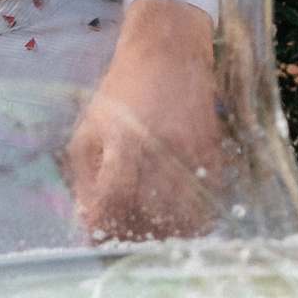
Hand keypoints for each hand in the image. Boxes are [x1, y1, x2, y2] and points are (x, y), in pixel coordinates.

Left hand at [63, 0, 221, 241]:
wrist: (169, 52)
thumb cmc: (121, 92)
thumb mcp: (88, 127)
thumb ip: (85, 176)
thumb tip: (88, 222)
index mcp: (122, 142)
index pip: (113, 201)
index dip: (107, 228)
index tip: (103, 241)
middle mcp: (158, 149)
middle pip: (151, 215)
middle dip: (138, 236)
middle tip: (130, 244)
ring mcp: (190, 152)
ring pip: (184, 213)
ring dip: (169, 233)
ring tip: (155, 238)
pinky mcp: (212, 153)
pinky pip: (207, 200)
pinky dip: (196, 219)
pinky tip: (182, 223)